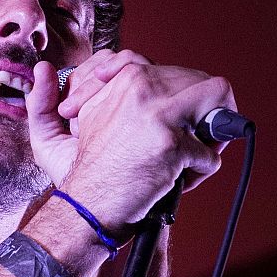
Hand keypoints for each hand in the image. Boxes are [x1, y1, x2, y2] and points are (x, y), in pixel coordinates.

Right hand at [26, 49, 236, 235]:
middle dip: (206, 112)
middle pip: (204, 81)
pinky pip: (210, 154)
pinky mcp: (172, 145)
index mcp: (125, 77)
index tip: (181, 119)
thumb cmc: (85, 169)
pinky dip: (201, 172)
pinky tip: (179, 182)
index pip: (174, 70)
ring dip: (213, 133)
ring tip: (194, 155)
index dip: (183, 96)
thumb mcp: (73, 121)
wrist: (84, 206)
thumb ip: (76, 91)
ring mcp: (159, 114)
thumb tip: (57, 71)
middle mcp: (142, 87)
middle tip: (197, 139)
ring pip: (220, 99)